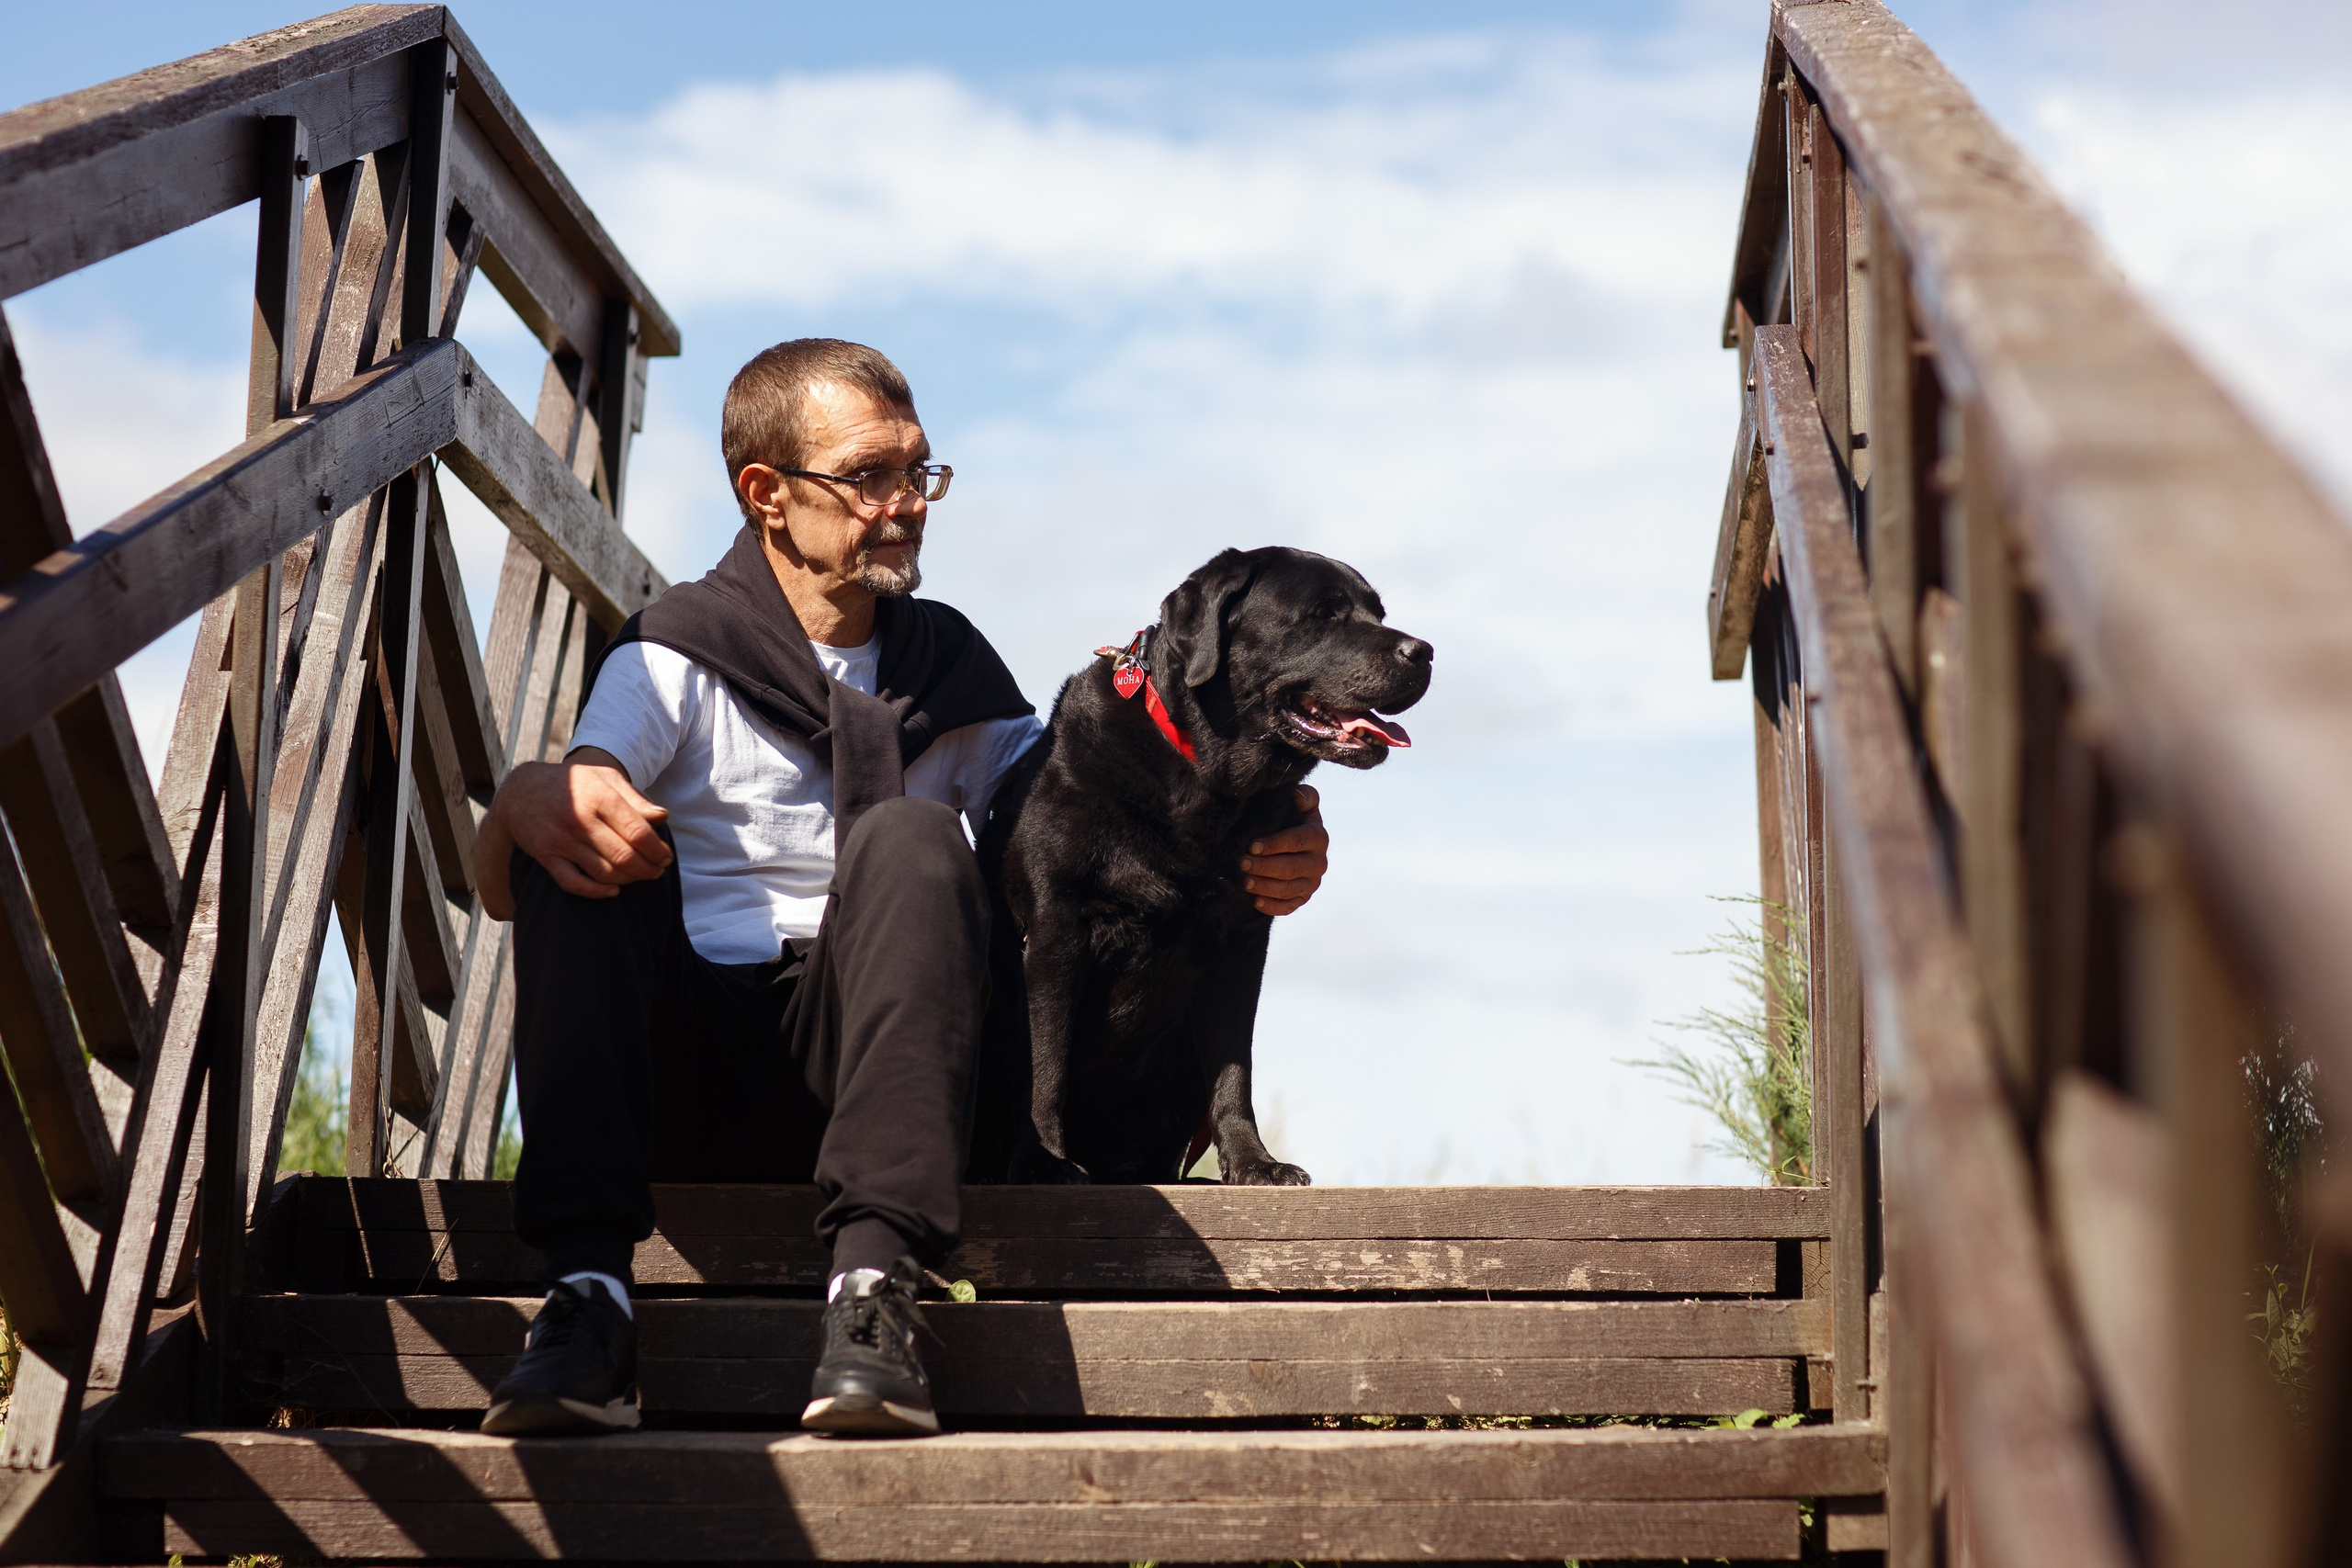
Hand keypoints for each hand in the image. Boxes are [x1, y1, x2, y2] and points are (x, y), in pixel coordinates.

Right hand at [476, 749, 671, 918]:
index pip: (637, 831)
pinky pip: (573, 883)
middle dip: (647, 869)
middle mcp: (580, 819)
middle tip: (657, 871)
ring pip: (603, 872)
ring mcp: (561, 840)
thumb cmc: (574, 783)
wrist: (522, 790)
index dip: (657, 850)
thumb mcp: (605, 778)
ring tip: (638, 877)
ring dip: (628, 880)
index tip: (665, 857)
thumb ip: (634, 798)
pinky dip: (596, 892)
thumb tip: (662, 817)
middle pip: (624, 856)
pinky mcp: (546, 856)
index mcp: (599, 797)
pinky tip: (612, 890)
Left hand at [1241, 784, 1328, 916]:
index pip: (1298, 841)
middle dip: (1265, 866)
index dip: (1275, 844)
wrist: (1293, 844)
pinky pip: (1289, 907)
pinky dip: (1273, 906)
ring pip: (1289, 889)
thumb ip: (1303, 796)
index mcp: (1318, 837)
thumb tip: (1297, 795)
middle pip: (1291, 867)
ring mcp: (1312, 882)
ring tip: (1244, 882)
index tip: (1252, 845)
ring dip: (1265, 886)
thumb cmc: (1290, 820)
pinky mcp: (1303, 898)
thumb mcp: (1298, 805)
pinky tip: (1256, 901)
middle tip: (1242, 863)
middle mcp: (1319, 862)